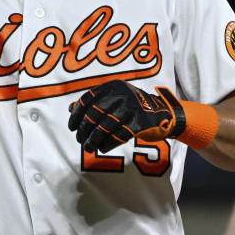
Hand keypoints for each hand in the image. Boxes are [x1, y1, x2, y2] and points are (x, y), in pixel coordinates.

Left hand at [68, 81, 185, 152]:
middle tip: (79, 139)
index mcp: (114, 86)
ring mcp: (131, 108)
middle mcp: (122, 94)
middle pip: (94, 114)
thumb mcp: (116, 98)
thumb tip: (71, 109)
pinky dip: (107, 144)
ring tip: (88, 147)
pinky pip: (118, 136)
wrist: (163, 112)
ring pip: (105, 127)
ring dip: (93, 139)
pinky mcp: (139, 123)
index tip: (72, 127)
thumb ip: (95, 101)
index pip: (88, 99)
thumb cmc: (133, 106)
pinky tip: (102, 148)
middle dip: (84, 129)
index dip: (77, 114)